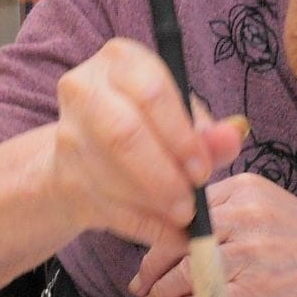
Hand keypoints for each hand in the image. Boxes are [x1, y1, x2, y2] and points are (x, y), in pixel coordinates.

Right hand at [50, 39, 243, 245]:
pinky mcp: (61, 177)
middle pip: (124, 134)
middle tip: (192, 204)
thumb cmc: (145, 128)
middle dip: (164, 176)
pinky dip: (145, 227)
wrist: (83, 155)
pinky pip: (108, 208)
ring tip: (185, 219)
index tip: (203, 171)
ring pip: (112, 175)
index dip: (181, 136)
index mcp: (121, 61)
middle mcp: (85, 89)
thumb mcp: (181, 122)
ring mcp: (67, 134)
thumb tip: (235, 135)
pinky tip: (172, 235)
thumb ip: (209, 132)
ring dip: (155, 206)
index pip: (151, 93)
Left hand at [129, 173, 296, 296]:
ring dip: (162, 293)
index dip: (156, 239)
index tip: (147, 258)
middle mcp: (242, 217)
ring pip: (186, 272)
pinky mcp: (255, 286)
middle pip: (177, 243)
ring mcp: (248, 253)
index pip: (182, 214)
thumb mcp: (264, 202)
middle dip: (151, 269)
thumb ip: (223, 209)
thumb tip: (176, 230)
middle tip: (141, 286)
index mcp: (240, 190)